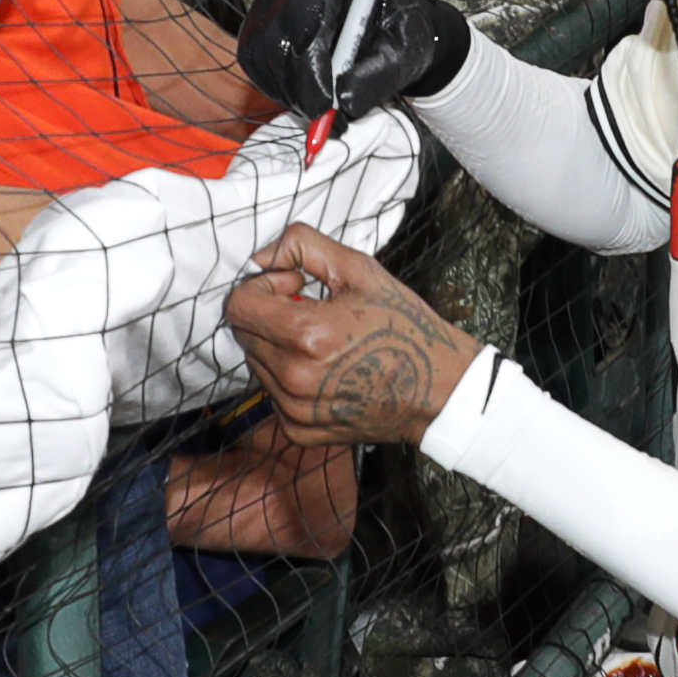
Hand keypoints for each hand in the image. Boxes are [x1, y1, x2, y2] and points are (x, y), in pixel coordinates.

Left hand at [222, 223, 481, 443]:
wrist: (438, 390)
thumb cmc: (405, 328)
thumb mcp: (360, 270)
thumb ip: (303, 247)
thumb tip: (261, 257)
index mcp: (308, 335)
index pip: (239, 305)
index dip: (261, 285)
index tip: (293, 286)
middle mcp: (294, 377)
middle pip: (243, 333)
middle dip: (268, 313)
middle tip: (310, 309)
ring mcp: (294, 409)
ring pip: (255, 362)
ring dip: (277, 345)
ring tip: (323, 342)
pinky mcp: (297, 429)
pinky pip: (271, 392)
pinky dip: (287, 376)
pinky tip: (326, 369)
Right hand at [233, 0, 473, 119]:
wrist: (388, 24)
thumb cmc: (399, 31)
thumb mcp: (404, 52)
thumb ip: (378, 76)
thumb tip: (345, 104)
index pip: (303, 18)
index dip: (309, 68)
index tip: (325, 107)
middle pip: (275, 39)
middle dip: (298, 89)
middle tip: (323, 122)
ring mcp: (273, 3)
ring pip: (260, 55)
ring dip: (287, 93)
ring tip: (322, 113)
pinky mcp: (262, 24)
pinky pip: (254, 61)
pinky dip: (276, 88)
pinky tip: (305, 100)